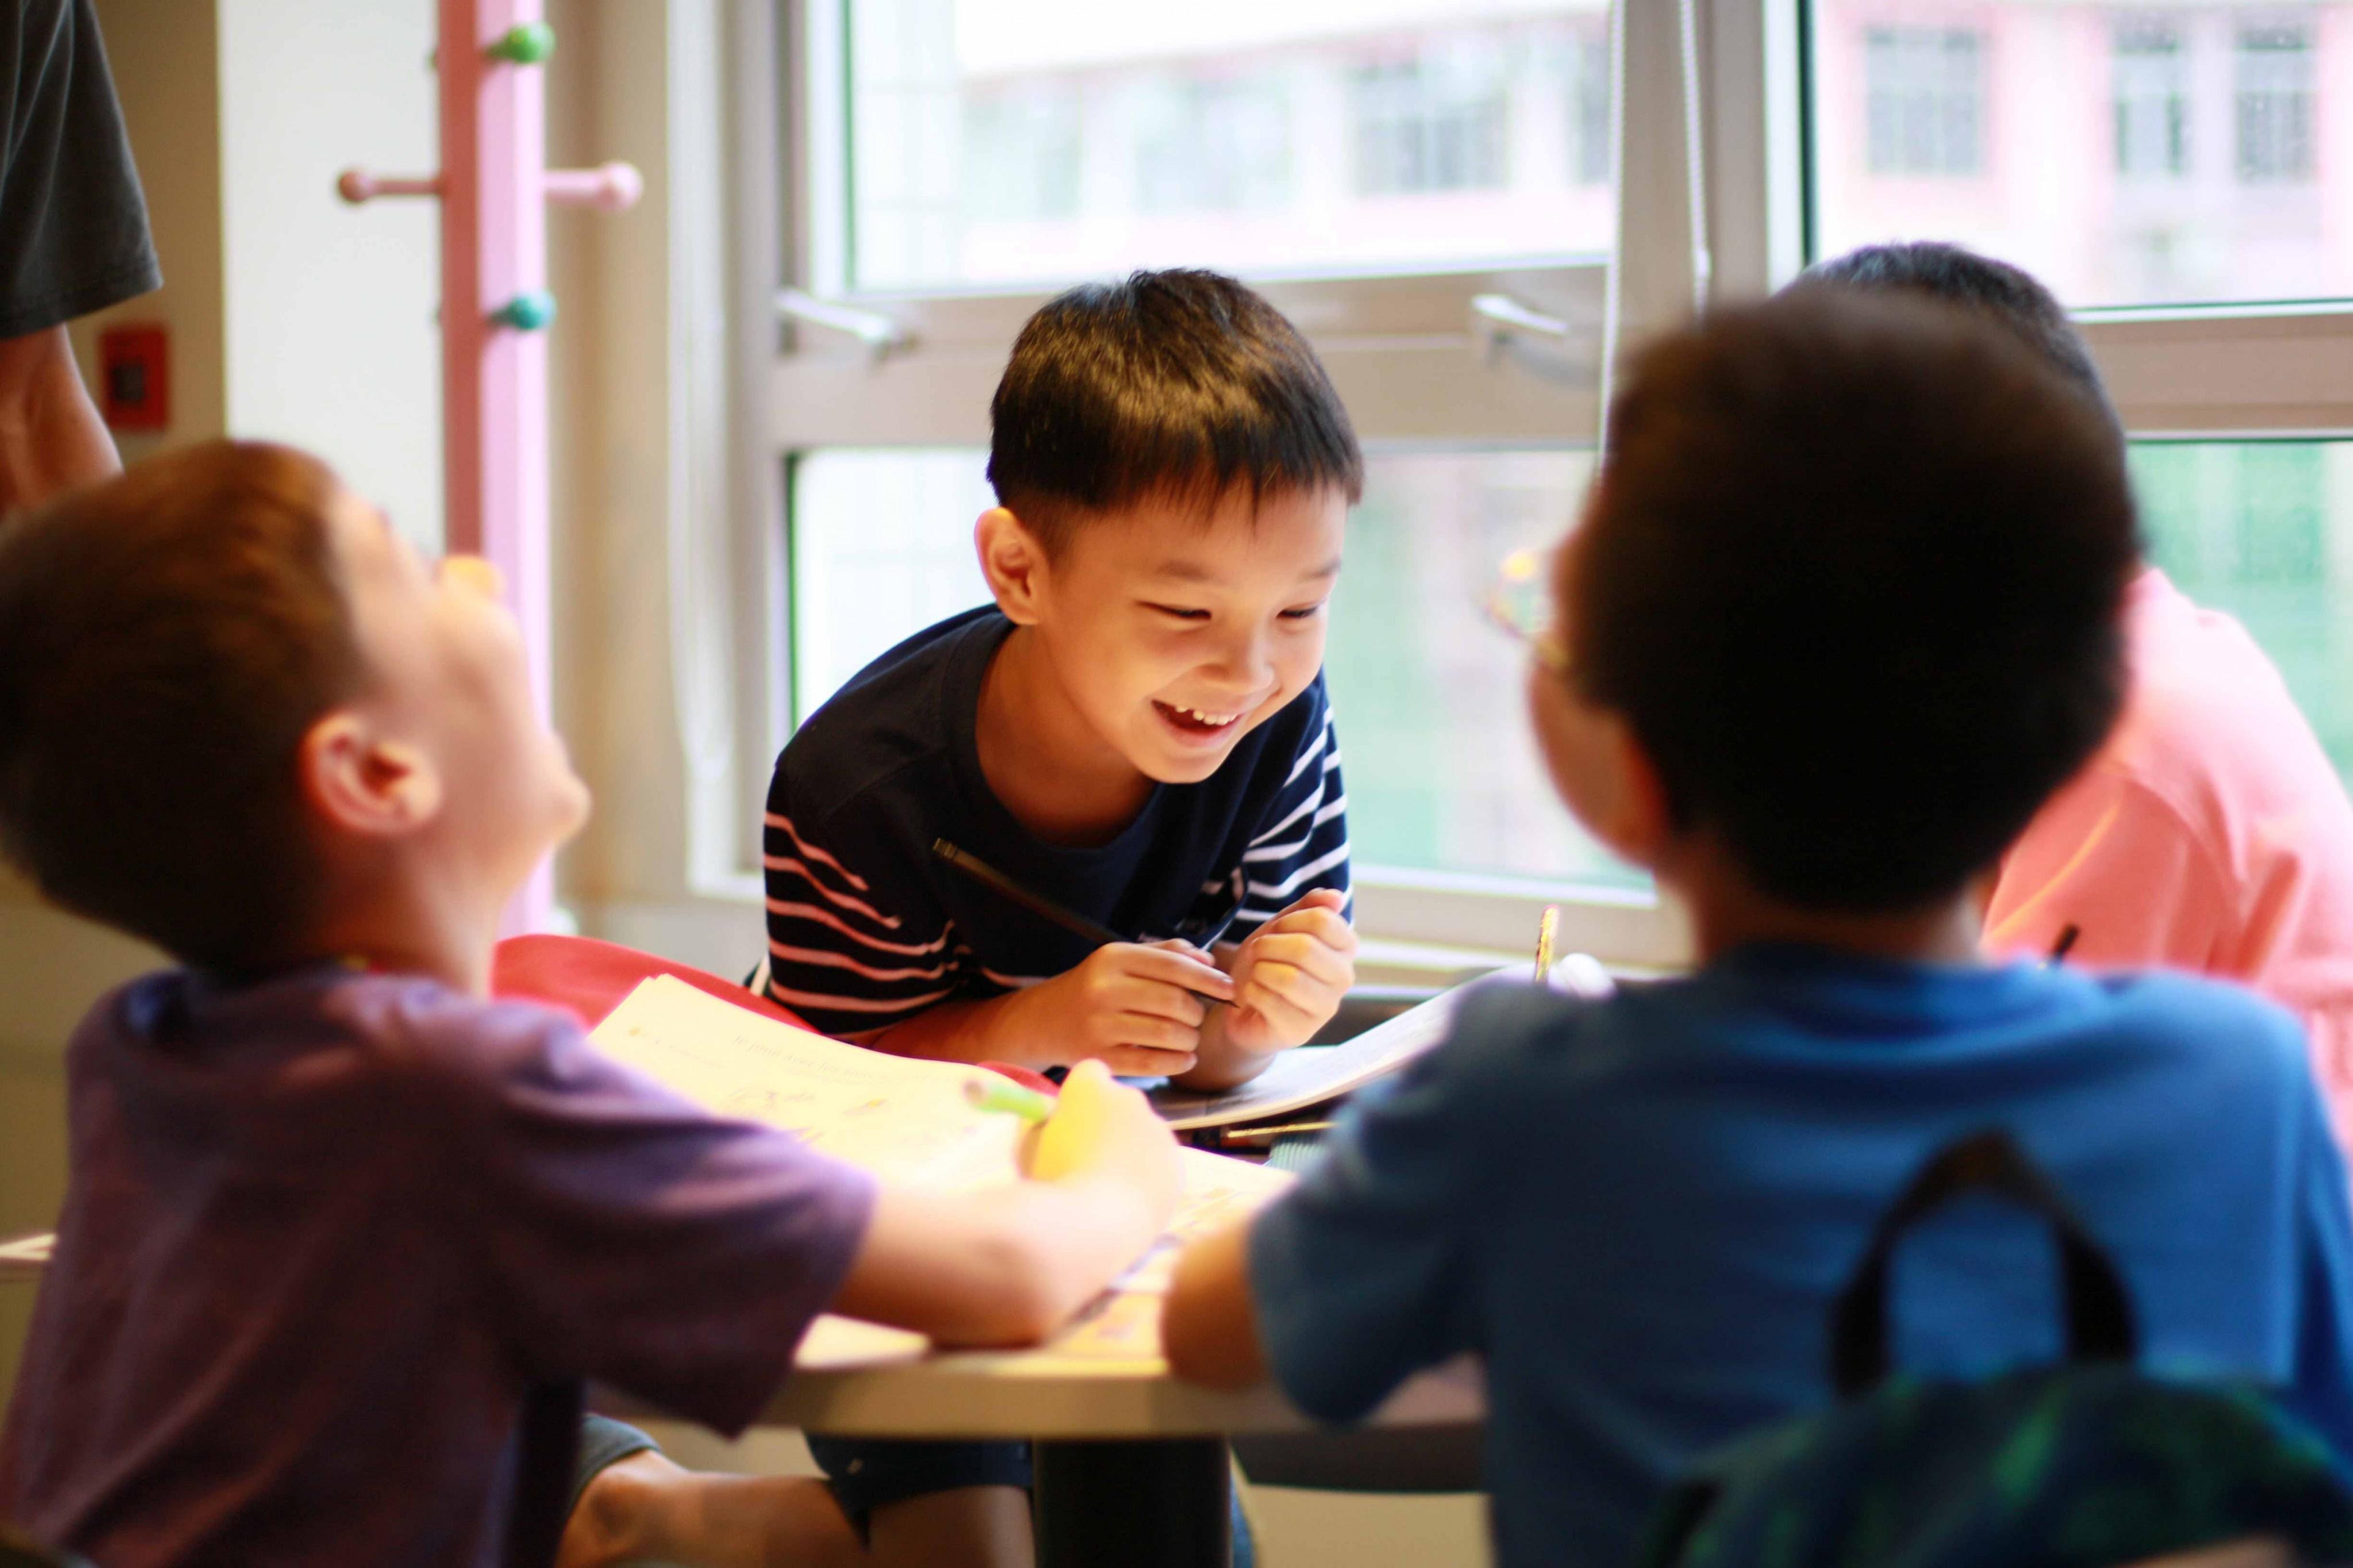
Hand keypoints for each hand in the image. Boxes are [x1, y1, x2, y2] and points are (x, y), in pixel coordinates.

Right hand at [1007, 941, 1235, 1075]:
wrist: (1045, 1020)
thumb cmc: (1095, 987)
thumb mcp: (1122, 960)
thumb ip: (1166, 954)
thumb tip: (1209, 962)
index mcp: (1113, 958)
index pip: (1173, 966)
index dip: (1208, 979)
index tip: (1230, 989)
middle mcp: (1104, 989)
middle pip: (1174, 1002)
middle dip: (1197, 1012)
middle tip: (1198, 1017)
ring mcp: (1099, 1025)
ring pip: (1167, 1034)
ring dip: (1190, 1039)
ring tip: (1189, 1037)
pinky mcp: (1099, 1057)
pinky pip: (1152, 1063)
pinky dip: (1177, 1062)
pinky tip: (1185, 1058)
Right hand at [1023, 1060, 1181, 1228]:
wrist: (1093, 1227)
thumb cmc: (1051, 1181)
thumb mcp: (1027, 1146)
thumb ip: (1041, 1125)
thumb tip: (1050, 1123)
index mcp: (1092, 1087)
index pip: (1089, 1072)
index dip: (1078, 1095)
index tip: (1068, 1121)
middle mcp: (1132, 1099)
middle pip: (1120, 1103)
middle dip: (1106, 1122)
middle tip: (1086, 1157)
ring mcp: (1160, 1133)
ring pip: (1143, 1133)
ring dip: (1129, 1149)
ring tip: (1106, 1186)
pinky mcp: (1176, 1166)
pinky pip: (1158, 1164)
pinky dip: (1146, 1176)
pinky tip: (1127, 1201)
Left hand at [1221, 888, 1356, 1054]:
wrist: (1244, 1008)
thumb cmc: (1268, 964)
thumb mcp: (1283, 929)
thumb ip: (1308, 909)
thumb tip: (1336, 897)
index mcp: (1344, 949)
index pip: (1323, 920)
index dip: (1289, 920)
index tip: (1276, 930)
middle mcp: (1343, 979)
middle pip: (1305, 948)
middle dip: (1268, 946)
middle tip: (1258, 953)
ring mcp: (1324, 1009)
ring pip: (1289, 977)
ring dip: (1259, 970)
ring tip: (1255, 974)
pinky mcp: (1300, 1031)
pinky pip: (1270, 1000)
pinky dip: (1250, 991)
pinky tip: (1251, 995)